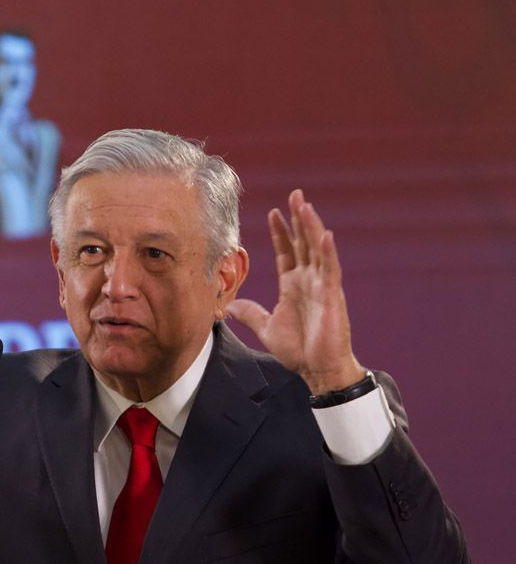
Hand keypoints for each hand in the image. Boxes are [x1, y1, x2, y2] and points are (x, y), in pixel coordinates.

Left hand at [226, 189, 362, 393]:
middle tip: (295, 194)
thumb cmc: (298, 349)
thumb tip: (231, 306)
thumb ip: (250, 314)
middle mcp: (308, 280)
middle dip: (298, 219)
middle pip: (303, 242)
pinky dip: (328, 252)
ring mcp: (322, 286)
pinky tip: (325, 235)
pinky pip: (330, 270)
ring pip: (317, 249)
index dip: (281, 231)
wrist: (316, 369)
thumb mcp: (266, 328)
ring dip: (312, 227)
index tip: (273, 212)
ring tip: (305, 205)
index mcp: (293, 284)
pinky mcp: (332, 296)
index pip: (287, 250)